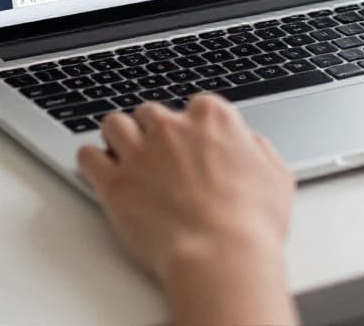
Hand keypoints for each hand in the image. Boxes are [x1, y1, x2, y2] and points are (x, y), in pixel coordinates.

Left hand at [78, 95, 298, 325]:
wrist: (221, 257)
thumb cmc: (252, 224)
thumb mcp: (276, 177)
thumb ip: (257, 149)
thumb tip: (247, 143)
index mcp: (212, 119)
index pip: (195, 106)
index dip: (193, 128)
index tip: (194, 146)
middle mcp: (171, 127)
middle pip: (150, 112)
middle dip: (153, 132)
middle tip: (159, 158)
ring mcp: (139, 152)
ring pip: (114, 124)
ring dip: (118, 138)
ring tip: (125, 159)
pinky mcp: (113, 182)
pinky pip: (87, 157)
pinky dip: (91, 162)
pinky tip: (100, 173)